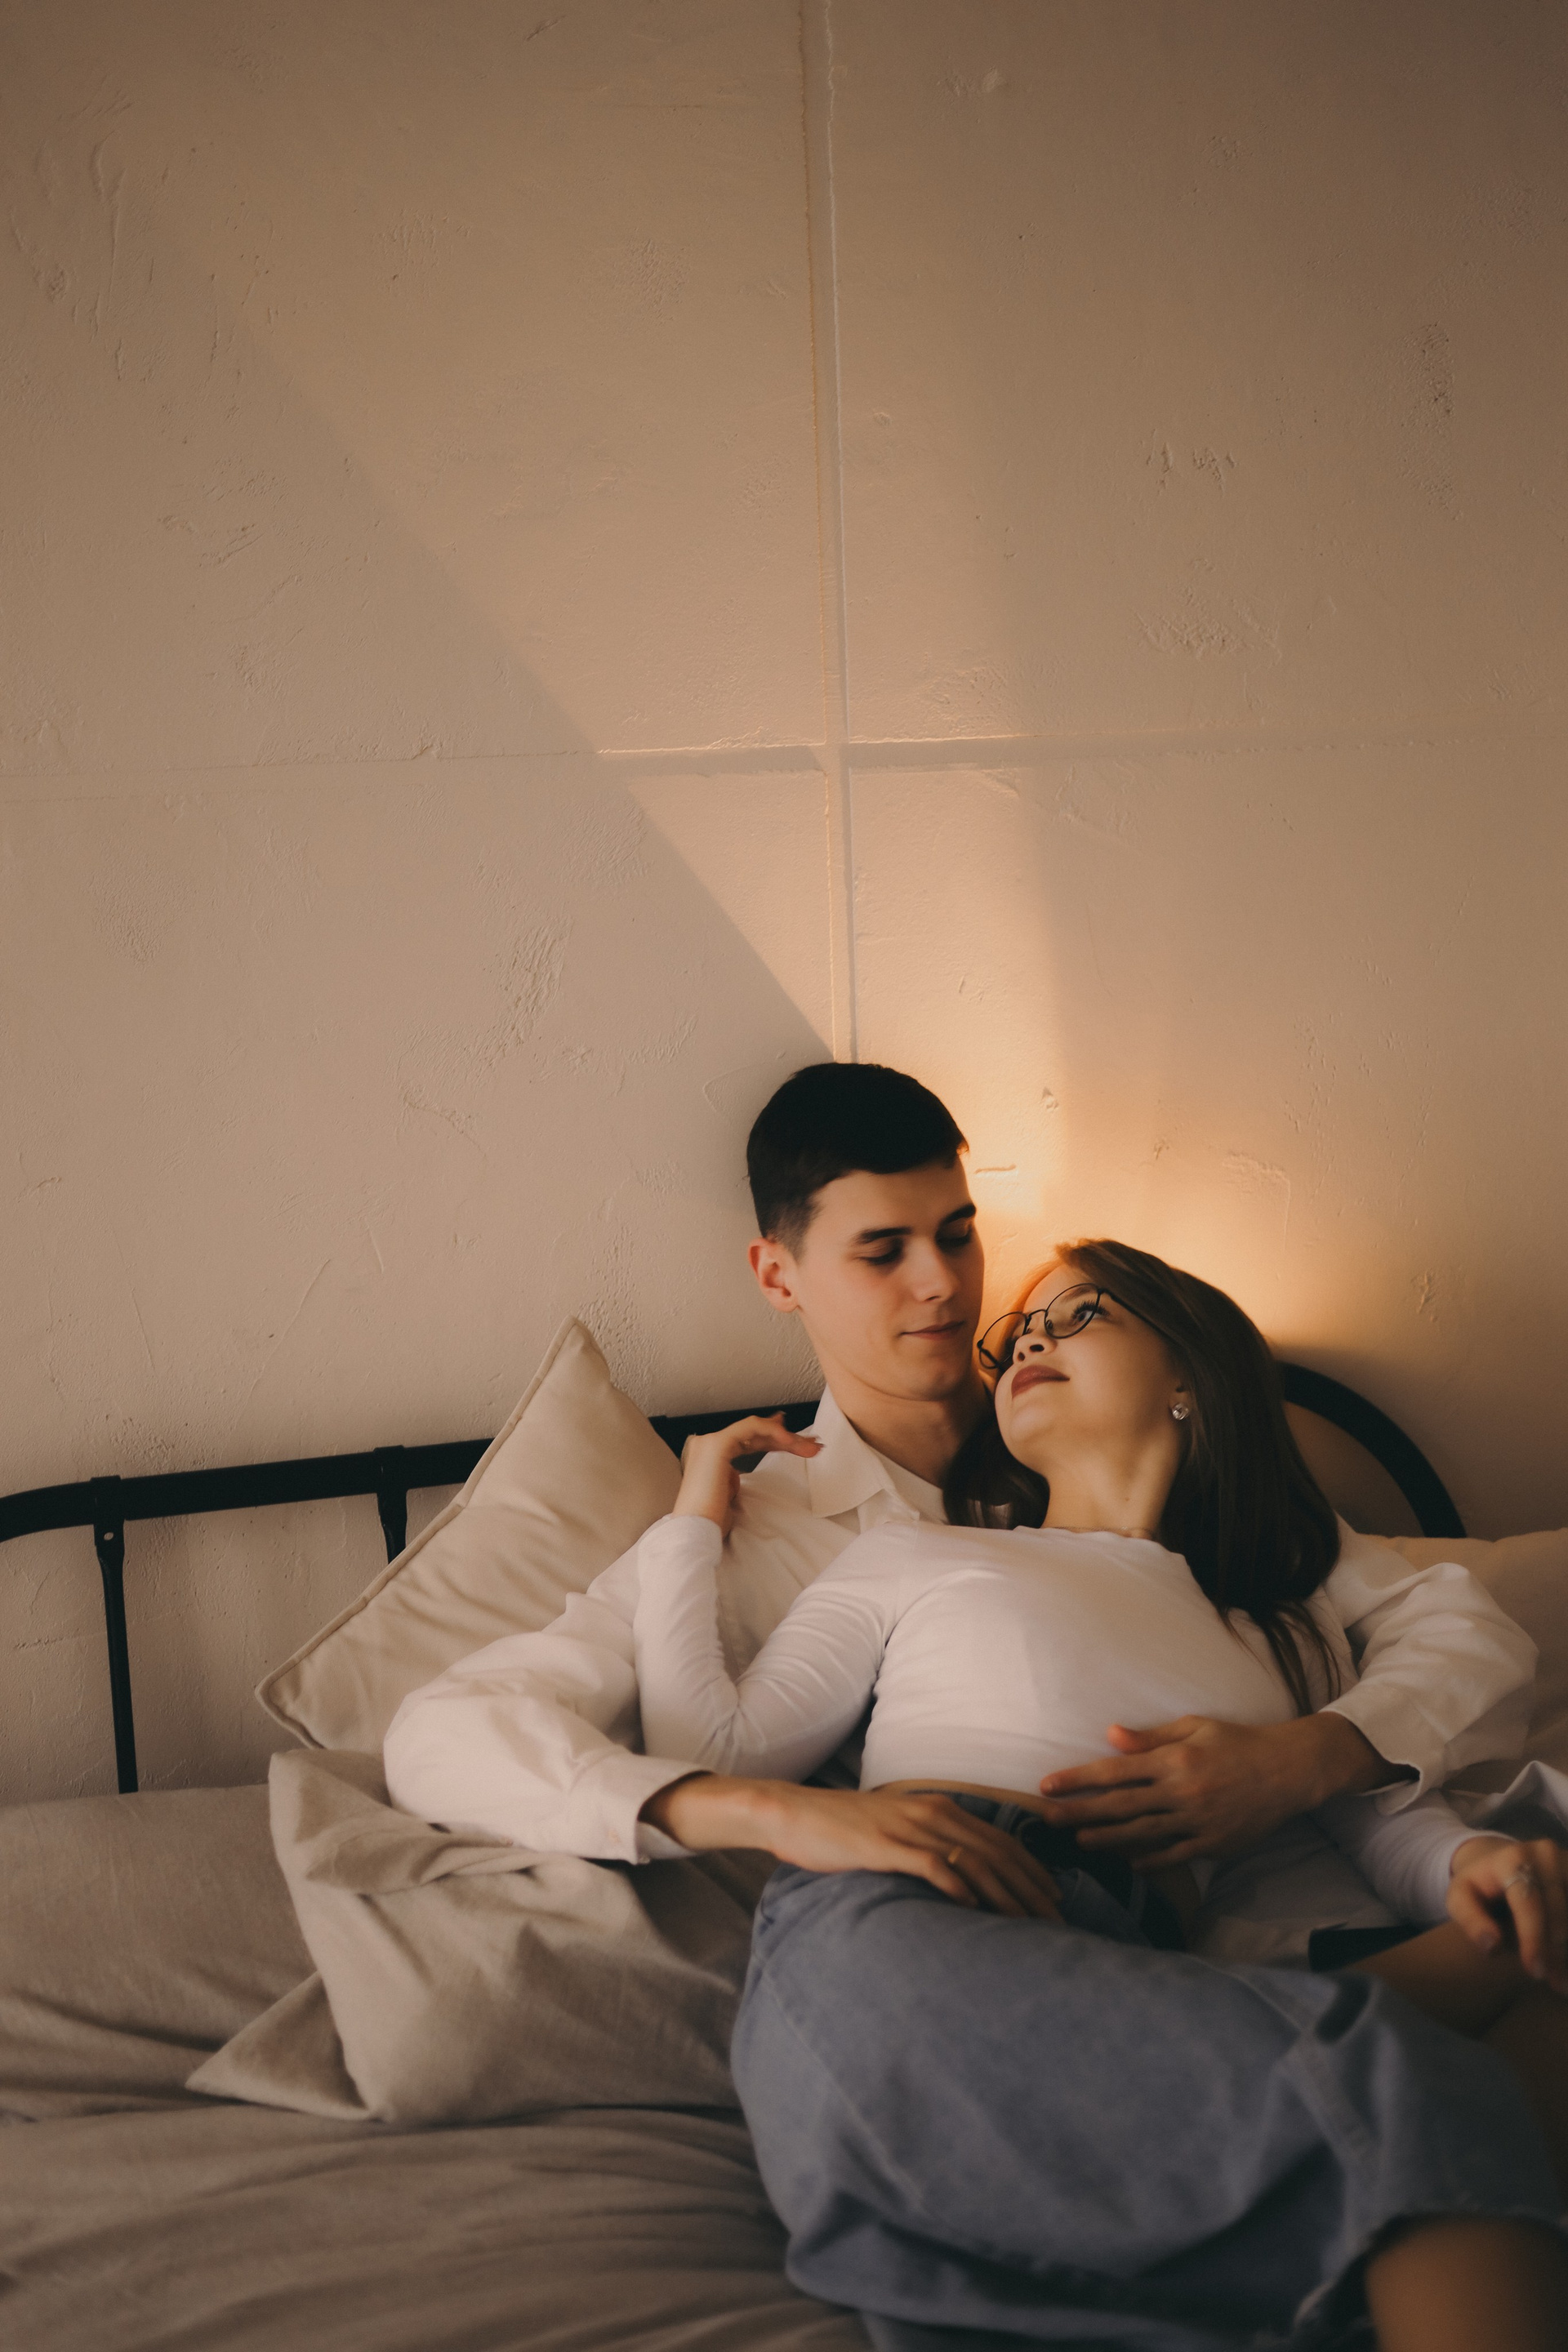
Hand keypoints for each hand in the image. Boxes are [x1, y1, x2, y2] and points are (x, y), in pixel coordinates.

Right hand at [641, 1775, 1060, 1919]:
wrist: (792, 1813)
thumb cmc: (844, 1829)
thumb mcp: (896, 1831)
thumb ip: (929, 1846)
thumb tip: (961, 1878)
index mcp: (938, 1808)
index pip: (1000, 1840)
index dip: (1032, 1870)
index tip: (1054, 1900)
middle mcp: (932, 1813)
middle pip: (997, 1852)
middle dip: (1031, 1888)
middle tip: (1056, 1921)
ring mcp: (909, 1828)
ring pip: (973, 1860)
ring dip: (1006, 1893)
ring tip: (1029, 1924)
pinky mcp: (886, 1846)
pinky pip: (932, 1865)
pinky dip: (958, 1885)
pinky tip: (974, 1908)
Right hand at [672, 1414, 819, 1535]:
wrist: (696, 1531)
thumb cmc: (711, 1522)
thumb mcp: (728, 1496)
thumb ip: (733, 1479)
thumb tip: (739, 1472)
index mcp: (709, 1457)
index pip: (745, 1440)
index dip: (773, 1438)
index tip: (796, 1441)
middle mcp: (707, 1445)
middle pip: (753, 1434)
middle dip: (786, 1438)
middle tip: (812, 1445)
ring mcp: (710, 1442)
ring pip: (755, 1429)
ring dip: (785, 1436)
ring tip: (809, 1447)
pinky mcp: (717, 1444)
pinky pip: (750, 1427)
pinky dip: (772, 1431)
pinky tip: (789, 1440)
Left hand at [1035, 1713, 1392, 1866]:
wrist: (1288, 1771)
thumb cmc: (1237, 1742)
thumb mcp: (1194, 1727)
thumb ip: (1151, 1737)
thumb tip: (1110, 1735)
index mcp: (1174, 1760)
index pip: (1114, 1772)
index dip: (1077, 1779)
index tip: (1047, 1785)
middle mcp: (1181, 1793)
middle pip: (1119, 1807)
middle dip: (1079, 1812)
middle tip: (1046, 1819)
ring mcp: (1197, 1822)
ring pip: (1141, 1834)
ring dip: (1106, 1839)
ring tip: (1078, 1839)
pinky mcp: (1213, 1844)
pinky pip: (1174, 1855)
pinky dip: (1149, 1859)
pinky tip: (1128, 1862)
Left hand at [1447, 1835, 1567, 1992]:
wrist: (1502, 1860)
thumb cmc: (1479, 1885)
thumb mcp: (1461, 1898)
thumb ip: (1471, 1919)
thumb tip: (1492, 1945)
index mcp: (1512, 1858)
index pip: (1529, 1903)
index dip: (1534, 1938)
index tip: (1535, 1971)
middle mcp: (1545, 1854)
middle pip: (1559, 1911)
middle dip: (1556, 1952)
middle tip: (1554, 1982)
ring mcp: (1566, 1860)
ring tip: (1562, 1979)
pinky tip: (1566, 1962)